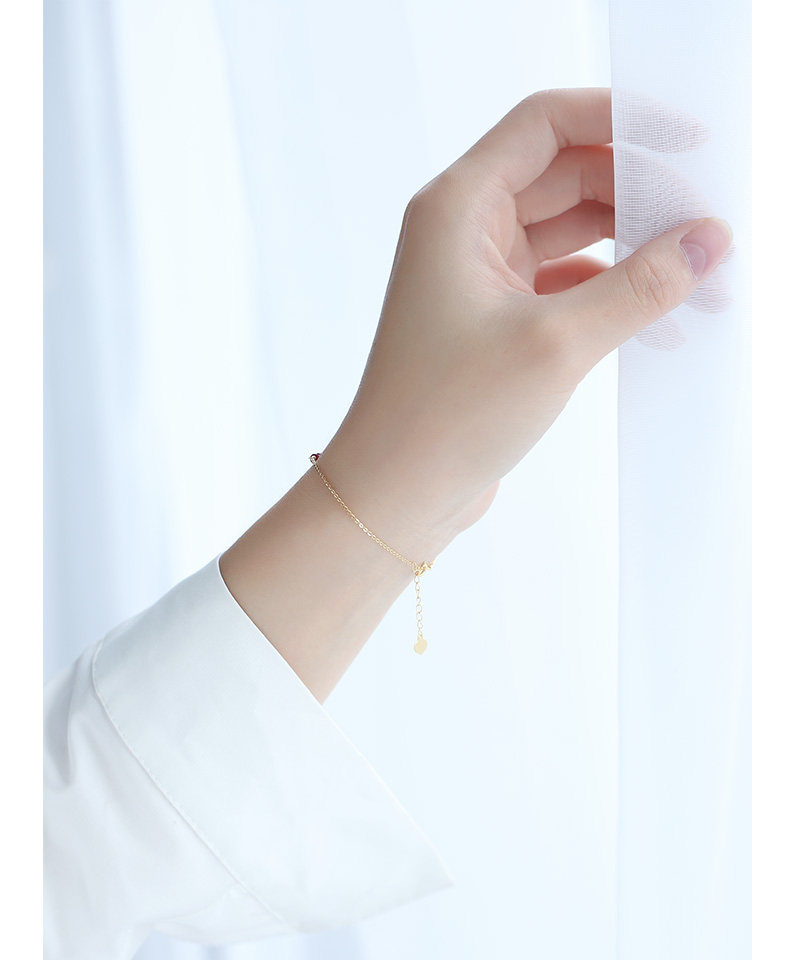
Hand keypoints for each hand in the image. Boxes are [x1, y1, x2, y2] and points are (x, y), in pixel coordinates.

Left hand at [318, 87, 731, 559]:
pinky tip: (657, 312)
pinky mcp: (496, 322)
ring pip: (570, 232)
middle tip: (705, 220)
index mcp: (458, 207)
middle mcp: (463, 231)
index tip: (687, 141)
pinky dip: (609, 290)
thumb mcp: (555, 343)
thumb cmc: (447, 414)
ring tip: (696, 268)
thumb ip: (639, 286)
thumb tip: (708, 241)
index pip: (546, 124)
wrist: (396, 494)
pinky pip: (565, 282)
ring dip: (629, 244)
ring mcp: (479, 277)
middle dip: (636, 190)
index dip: (620, 119)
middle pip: (565, 175)